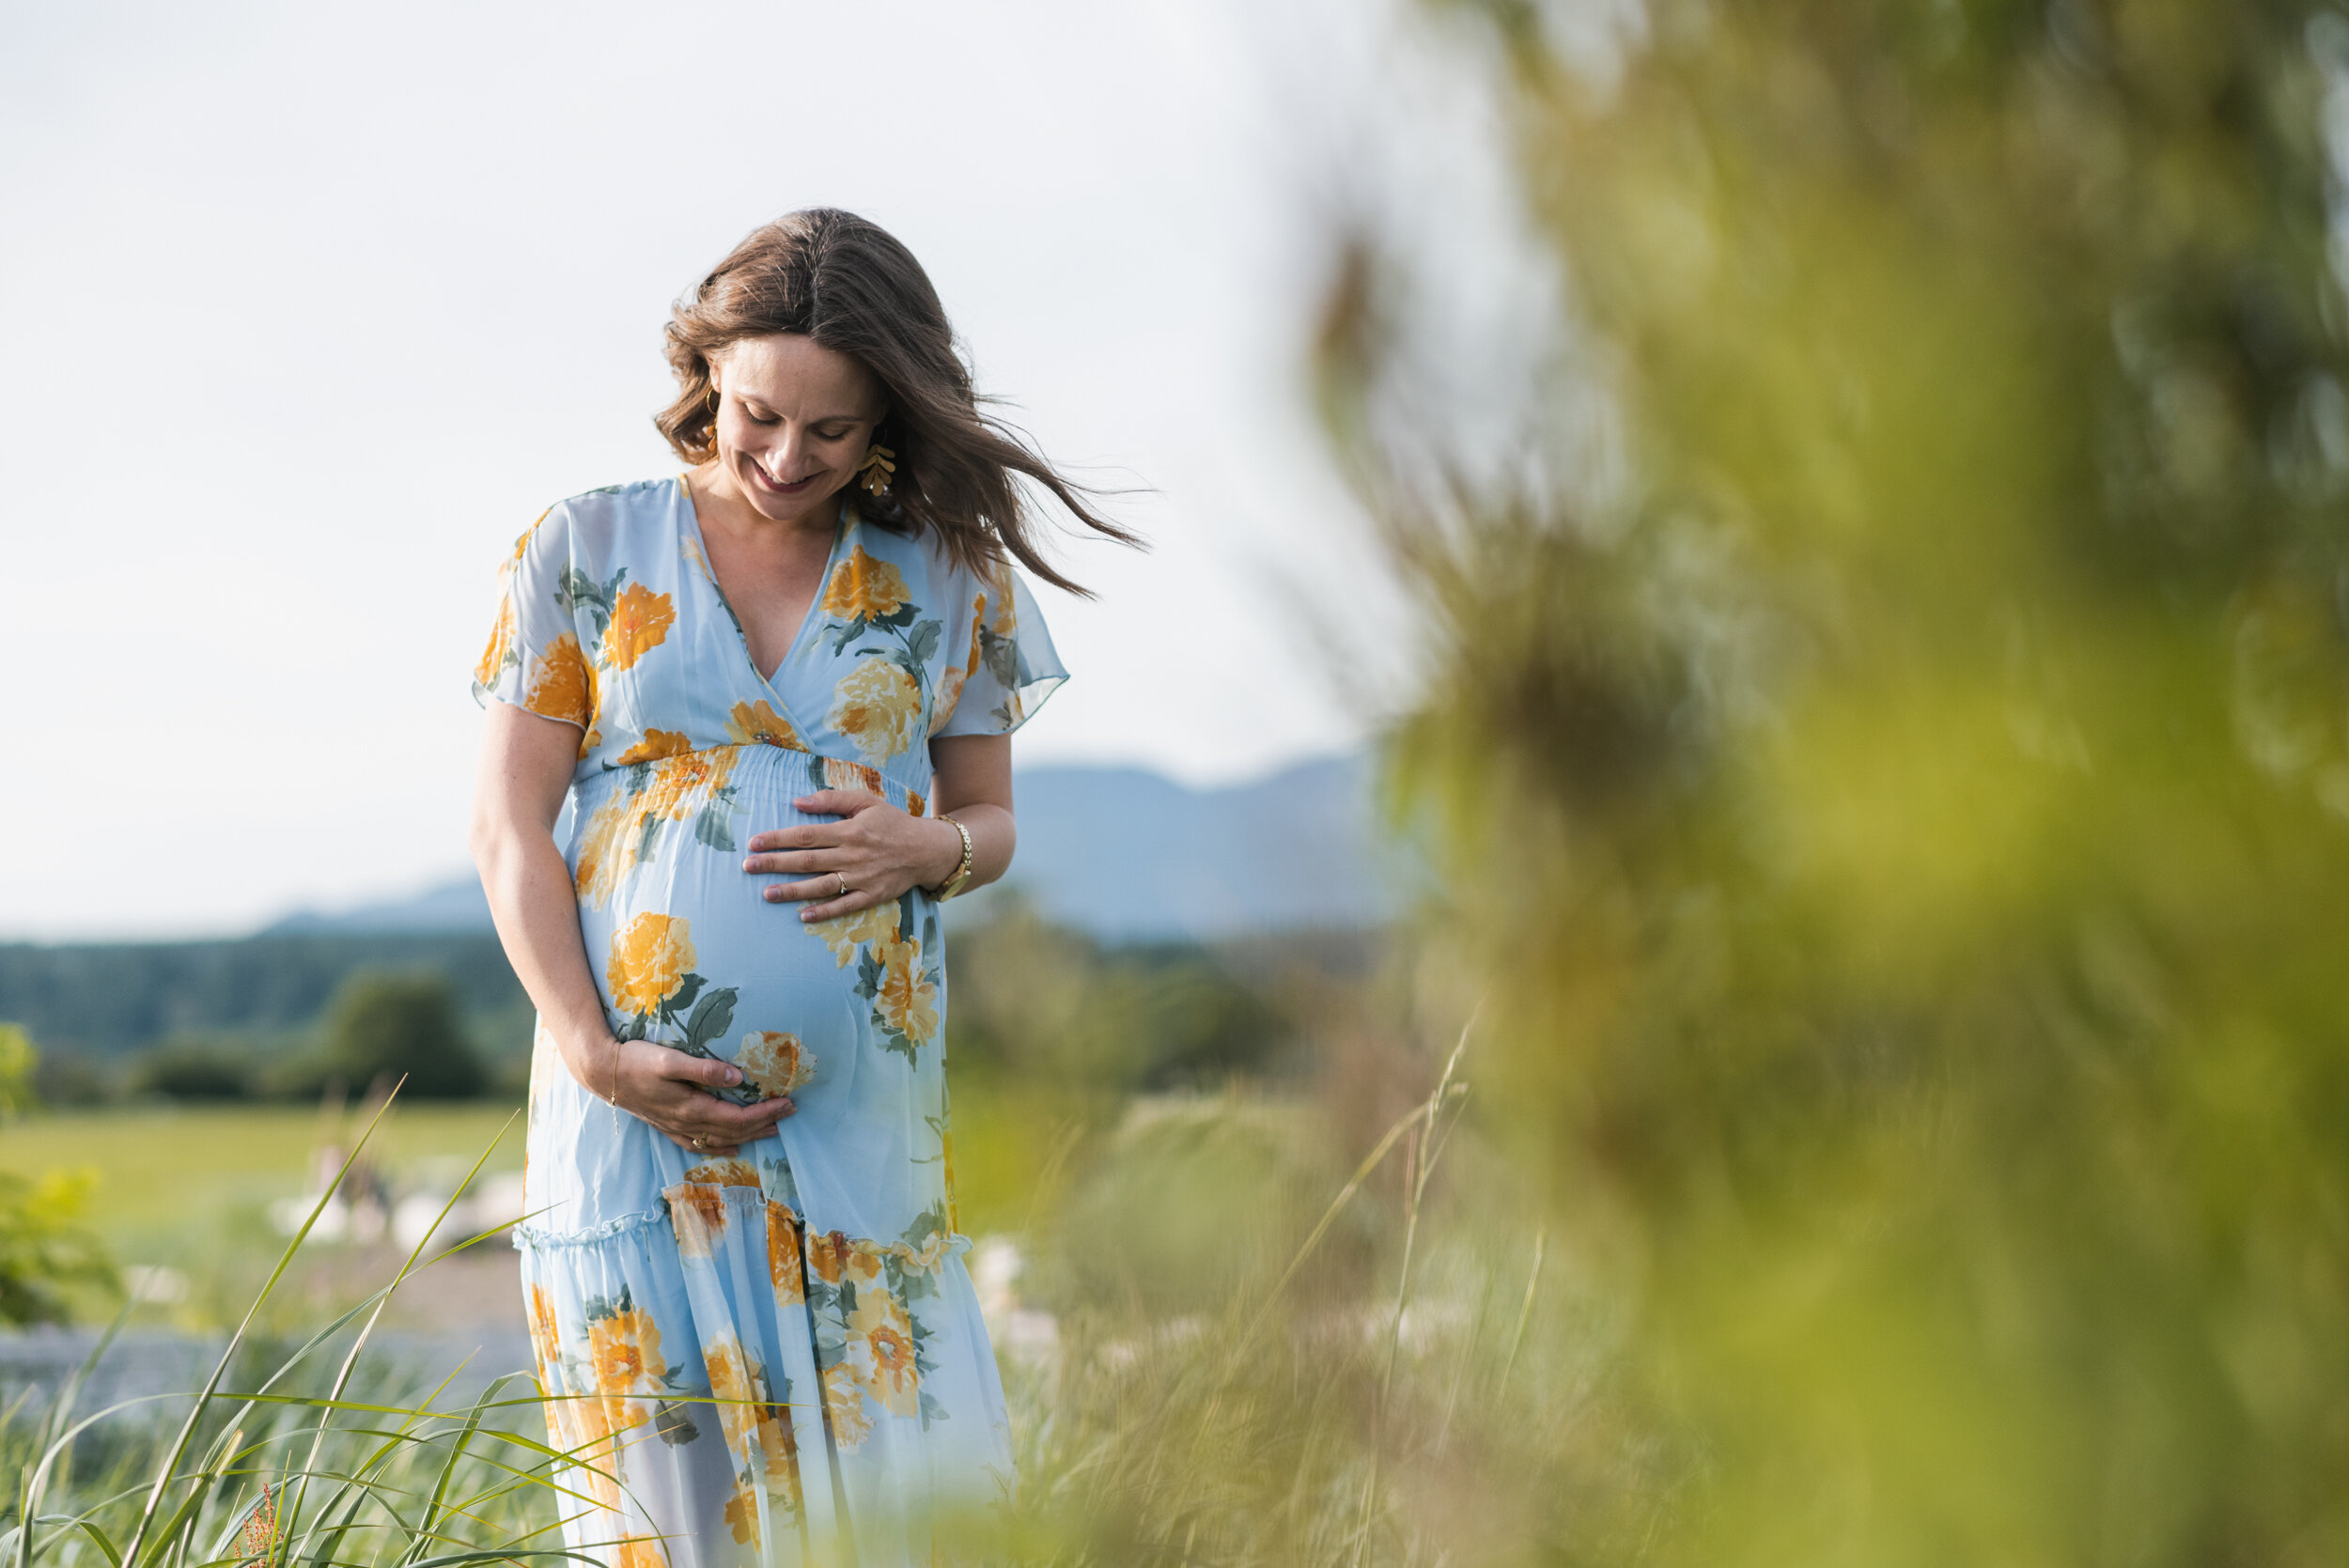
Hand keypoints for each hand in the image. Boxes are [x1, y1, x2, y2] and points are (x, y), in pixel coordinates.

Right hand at [606, 1038, 793, 1157]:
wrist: (602, 1074)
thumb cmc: (637, 1061)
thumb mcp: (671, 1060)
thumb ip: (704, 1069)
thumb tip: (738, 1078)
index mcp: (692, 1107)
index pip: (738, 1117)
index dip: (766, 1112)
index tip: (788, 1103)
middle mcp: (686, 1123)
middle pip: (734, 1131)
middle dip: (764, 1124)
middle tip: (790, 1114)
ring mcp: (675, 1128)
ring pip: (719, 1140)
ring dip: (748, 1136)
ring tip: (772, 1131)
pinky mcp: (666, 1126)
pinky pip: (698, 1145)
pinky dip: (719, 1148)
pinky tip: (730, 1148)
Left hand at [742, 789, 964, 921]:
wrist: (927, 849)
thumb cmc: (893, 822)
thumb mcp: (866, 801)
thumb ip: (832, 800)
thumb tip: (798, 801)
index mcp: (849, 830)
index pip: (806, 835)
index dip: (778, 839)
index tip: (754, 843)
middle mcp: (852, 855)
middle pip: (807, 860)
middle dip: (775, 864)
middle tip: (748, 867)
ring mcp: (861, 877)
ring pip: (821, 886)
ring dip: (792, 890)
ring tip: (767, 894)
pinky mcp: (871, 895)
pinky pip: (844, 906)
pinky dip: (824, 912)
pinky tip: (803, 915)